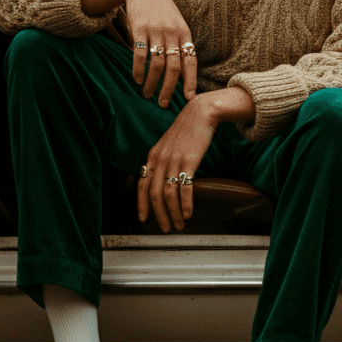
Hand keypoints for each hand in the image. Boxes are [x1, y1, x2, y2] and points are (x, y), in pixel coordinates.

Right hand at [124, 0, 196, 107]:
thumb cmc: (161, 11)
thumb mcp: (176, 25)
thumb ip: (179, 45)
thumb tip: (181, 74)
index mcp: (185, 34)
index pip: (191, 61)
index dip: (191, 80)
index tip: (189, 98)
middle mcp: (172, 34)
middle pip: (173, 68)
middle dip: (169, 89)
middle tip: (163, 103)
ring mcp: (156, 31)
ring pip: (157, 64)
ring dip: (152, 83)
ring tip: (146, 94)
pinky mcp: (140, 28)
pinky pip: (140, 54)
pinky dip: (138, 70)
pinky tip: (136, 79)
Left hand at [138, 96, 216, 230]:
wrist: (200, 113)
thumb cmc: (187, 130)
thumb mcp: (168, 145)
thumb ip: (162, 161)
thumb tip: (161, 179)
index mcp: (153, 156)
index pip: (142, 185)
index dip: (141, 204)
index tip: (144, 218)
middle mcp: (160, 160)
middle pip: (154, 194)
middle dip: (159, 215)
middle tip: (165, 228)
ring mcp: (173, 160)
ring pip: (168, 194)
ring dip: (174, 213)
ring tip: (179, 224)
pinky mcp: (189, 161)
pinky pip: (185, 187)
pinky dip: (186, 203)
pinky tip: (189, 213)